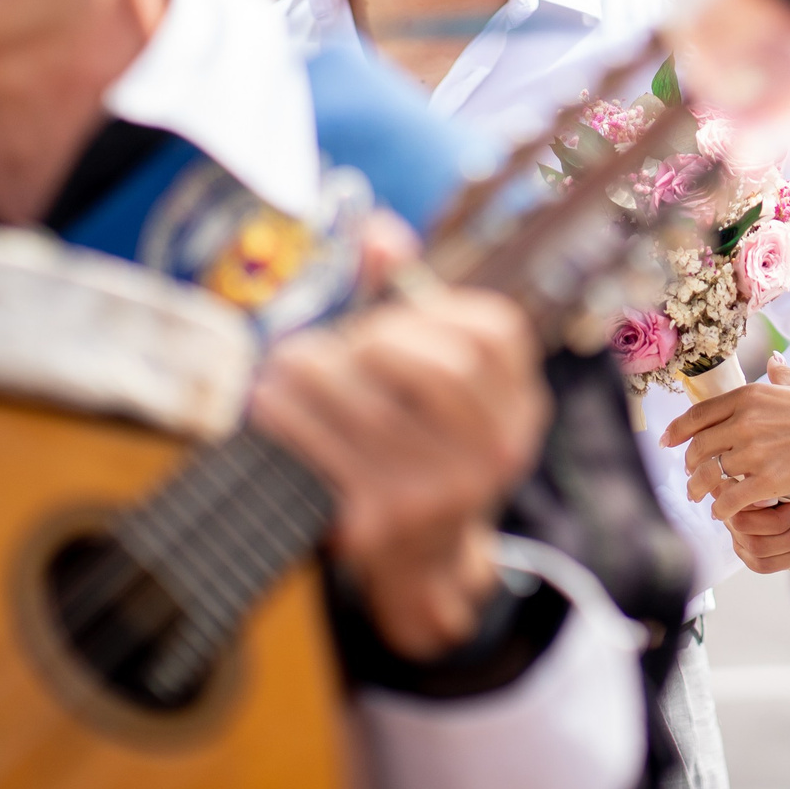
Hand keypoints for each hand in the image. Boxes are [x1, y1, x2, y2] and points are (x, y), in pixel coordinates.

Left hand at [251, 289, 548, 660]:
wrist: (419, 558)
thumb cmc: (420, 440)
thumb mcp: (436, 378)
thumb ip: (410, 299)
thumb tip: (377, 230)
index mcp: (520, 405)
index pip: (491, 333)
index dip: (427, 312)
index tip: (382, 320)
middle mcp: (496, 451)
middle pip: (437, 367)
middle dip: (371, 342)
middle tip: (332, 347)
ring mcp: (444, 492)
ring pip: (371, 406)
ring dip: (310, 373)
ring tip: (284, 365)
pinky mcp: (386, 521)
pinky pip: (326, 451)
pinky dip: (287, 418)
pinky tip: (270, 406)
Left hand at [663, 354, 789, 521]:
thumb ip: (780, 374)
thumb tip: (773, 362)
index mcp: (748, 396)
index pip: (698, 415)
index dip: (677, 431)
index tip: (668, 442)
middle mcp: (744, 422)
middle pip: (698, 448)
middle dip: (688, 465)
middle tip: (689, 476)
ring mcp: (754, 452)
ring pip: (710, 476)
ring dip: (700, 490)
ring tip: (700, 498)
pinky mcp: (768, 480)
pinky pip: (730, 499)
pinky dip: (721, 509)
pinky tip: (722, 513)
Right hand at [727, 482, 789, 574]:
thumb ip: (775, 478)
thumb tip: (763, 497)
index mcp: (739, 484)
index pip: (729, 495)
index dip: (755, 501)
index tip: (778, 499)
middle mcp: (732, 510)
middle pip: (741, 524)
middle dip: (779, 521)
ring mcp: (739, 536)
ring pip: (756, 546)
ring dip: (789, 538)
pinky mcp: (750, 557)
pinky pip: (761, 564)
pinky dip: (787, 556)